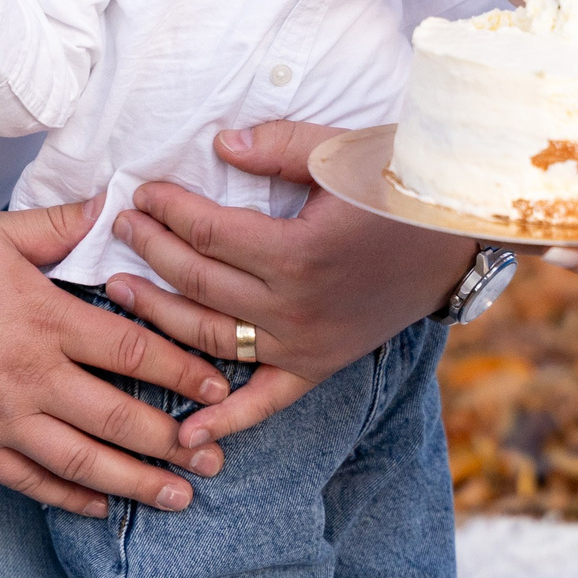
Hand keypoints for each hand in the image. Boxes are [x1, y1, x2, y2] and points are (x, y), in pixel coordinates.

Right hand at [0, 201, 232, 517]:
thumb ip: (63, 224)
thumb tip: (114, 199)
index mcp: (46, 318)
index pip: (132, 349)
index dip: (182, 370)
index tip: (220, 387)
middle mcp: (30, 374)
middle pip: (118, 415)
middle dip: (173, 440)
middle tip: (215, 458)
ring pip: (80, 460)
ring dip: (135, 482)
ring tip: (177, 497)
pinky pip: (27, 480)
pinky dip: (68, 496)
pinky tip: (101, 505)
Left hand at [105, 119, 477, 448]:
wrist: (458, 232)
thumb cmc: (399, 182)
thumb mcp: (340, 150)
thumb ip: (276, 147)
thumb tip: (218, 144)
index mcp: (297, 252)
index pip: (206, 232)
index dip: (166, 209)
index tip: (142, 191)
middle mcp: (294, 306)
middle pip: (198, 281)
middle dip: (150, 251)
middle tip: (121, 227)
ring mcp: (305, 343)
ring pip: (211, 337)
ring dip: (159, 316)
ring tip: (119, 291)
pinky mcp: (319, 364)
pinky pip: (265, 402)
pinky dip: (225, 422)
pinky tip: (183, 433)